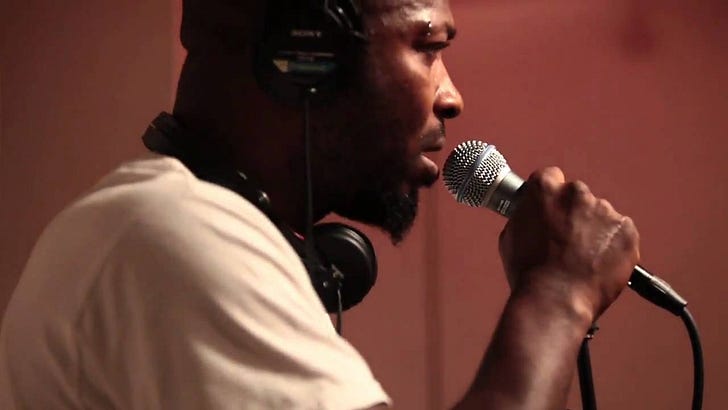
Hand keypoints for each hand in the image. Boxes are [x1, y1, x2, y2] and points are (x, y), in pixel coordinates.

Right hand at [498, 167, 639, 320]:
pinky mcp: (626, 231)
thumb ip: (526, 216)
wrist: (556, 300)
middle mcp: (577, 193)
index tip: (551, 210)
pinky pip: (620, 233)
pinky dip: (613, 245)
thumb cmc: (528, 272)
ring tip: (583, 258)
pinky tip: (599, 263)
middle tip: (566, 240)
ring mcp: (605, 211)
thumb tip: (532, 214)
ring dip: (594, 230)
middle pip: (578, 196)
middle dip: (574, 213)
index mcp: (546, 189)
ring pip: (601, 216)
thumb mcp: (511, 236)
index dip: (550, 196)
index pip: (551, 177)